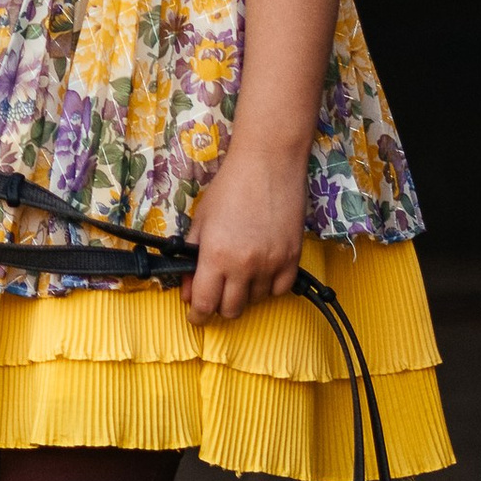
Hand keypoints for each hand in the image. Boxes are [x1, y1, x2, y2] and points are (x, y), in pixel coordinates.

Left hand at [183, 136, 311, 321]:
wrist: (268, 165)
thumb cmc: (230, 187)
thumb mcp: (201, 221)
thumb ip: (191, 259)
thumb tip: (188, 289)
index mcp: (216, 256)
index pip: (205, 304)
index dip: (197, 315)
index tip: (196, 315)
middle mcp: (244, 265)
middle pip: (231, 309)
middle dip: (219, 306)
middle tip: (216, 293)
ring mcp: (271, 264)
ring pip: (256, 301)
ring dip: (245, 294)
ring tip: (239, 273)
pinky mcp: (292, 258)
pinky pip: (280, 290)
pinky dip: (269, 288)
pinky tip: (261, 273)